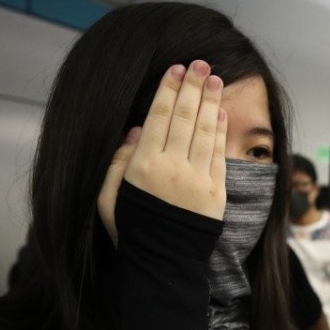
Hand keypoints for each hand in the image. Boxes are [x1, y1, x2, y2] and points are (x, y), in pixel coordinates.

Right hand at [98, 61, 227, 244]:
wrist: (162, 266)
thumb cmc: (131, 231)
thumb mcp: (109, 199)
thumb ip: (119, 163)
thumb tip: (136, 131)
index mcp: (143, 167)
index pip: (158, 119)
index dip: (168, 91)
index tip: (175, 69)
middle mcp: (172, 168)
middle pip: (183, 118)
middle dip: (192, 87)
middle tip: (200, 63)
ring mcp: (197, 180)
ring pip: (204, 132)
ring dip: (210, 103)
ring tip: (215, 79)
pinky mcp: (216, 194)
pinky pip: (219, 156)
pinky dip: (220, 132)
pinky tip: (221, 114)